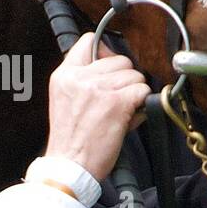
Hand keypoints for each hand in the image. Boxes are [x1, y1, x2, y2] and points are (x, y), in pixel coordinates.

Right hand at [45, 33, 150, 181]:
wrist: (69, 166)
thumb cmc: (70, 140)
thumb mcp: (64, 100)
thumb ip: (84, 80)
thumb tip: (115, 67)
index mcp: (64, 75)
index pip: (88, 41)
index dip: (105, 51)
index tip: (110, 68)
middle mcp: (80, 77)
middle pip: (119, 59)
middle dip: (124, 78)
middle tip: (116, 99)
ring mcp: (99, 89)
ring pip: (134, 75)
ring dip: (134, 92)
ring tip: (121, 111)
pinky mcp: (117, 103)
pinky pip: (142, 90)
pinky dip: (141, 103)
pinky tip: (129, 117)